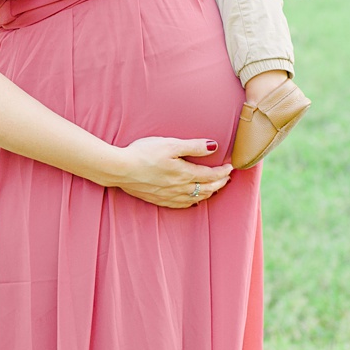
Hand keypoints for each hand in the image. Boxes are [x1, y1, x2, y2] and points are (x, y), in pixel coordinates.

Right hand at [109, 136, 232, 208]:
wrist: (119, 169)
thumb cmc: (143, 153)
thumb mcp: (170, 144)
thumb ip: (193, 146)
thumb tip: (214, 146)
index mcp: (184, 173)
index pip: (211, 175)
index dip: (223, 172)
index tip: (231, 167)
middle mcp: (179, 188)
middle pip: (207, 189)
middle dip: (220, 183)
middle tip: (227, 177)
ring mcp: (169, 196)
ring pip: (196, 198)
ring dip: (209, 193)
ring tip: (216, 188)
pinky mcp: (159, 199)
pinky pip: (181, 204)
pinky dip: (193, 201)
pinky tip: (194, 200)